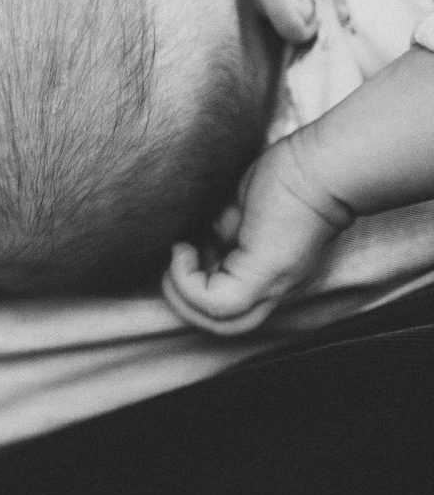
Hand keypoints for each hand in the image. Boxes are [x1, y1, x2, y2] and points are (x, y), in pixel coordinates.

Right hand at [163, 129, 351, 334]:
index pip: (232, 306)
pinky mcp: (264, 272)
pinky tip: (184, 250)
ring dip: (183, 295)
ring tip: (179, 257)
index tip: (187, 249)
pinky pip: (215, 301)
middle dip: (184, 301)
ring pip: (223, 324)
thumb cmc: (289, 177)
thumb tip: (198, 242)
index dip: (196, 285)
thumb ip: (225, 235)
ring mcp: (273, 284)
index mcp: (273, 275)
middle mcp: (276, 289)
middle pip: (226, 327)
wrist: (320, 167)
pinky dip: (187, 281)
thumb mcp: (243, 214)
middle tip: (174, 262)